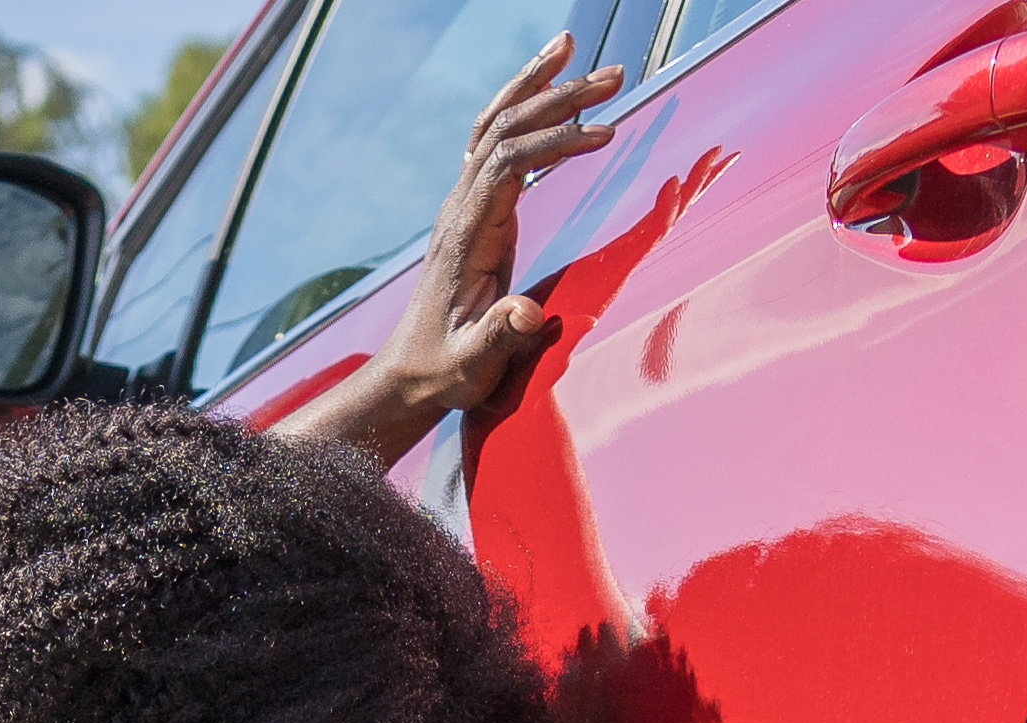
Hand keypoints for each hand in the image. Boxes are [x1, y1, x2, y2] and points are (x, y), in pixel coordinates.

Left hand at [301, 35, 627, 463]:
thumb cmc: (444, 369)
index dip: (554, 141)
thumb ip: (499, 336)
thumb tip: (527, 315)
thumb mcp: (472, 363)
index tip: (604, 134)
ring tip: (574, 48)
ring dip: (536, 86)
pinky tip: (549, 90)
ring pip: (494, 124)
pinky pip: (495, 142)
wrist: (410, 371)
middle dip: (557, 97)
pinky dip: (522, 108)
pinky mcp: (474, 207)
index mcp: (465, 234)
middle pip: (504, 129)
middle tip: (615, 77)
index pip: (506, 163)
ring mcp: (464, 202)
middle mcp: (460, 206)